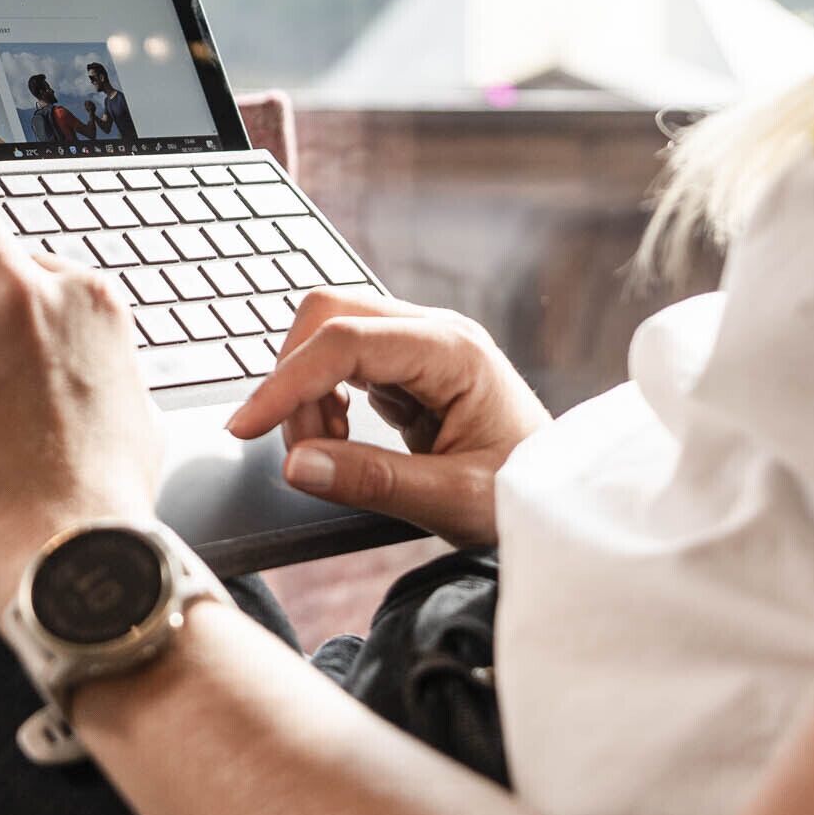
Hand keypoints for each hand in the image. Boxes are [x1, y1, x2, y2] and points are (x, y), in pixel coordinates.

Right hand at [226, 289, 547, 547]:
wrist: (567, 498)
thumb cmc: (527, 495)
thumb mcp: (454, 500)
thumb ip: (374, 480)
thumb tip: (296, 464)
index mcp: (453, 351)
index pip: (344, 340)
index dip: (287, 382)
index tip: (245, 428)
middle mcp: (434, 333)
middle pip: (328, 314)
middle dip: (293, 379)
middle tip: (300, 451)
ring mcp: (420, 345)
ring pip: (328, 334)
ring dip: (305, 389)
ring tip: (325, 450)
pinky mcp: (408, 367)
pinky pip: (342, 361)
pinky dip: (322, 396)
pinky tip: (339, 437)